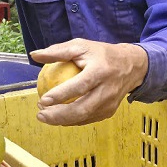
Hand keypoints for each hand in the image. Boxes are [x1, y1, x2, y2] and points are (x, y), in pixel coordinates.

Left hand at [31, 39, 147, 125]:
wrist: (132, 66)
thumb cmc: (101, 54)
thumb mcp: (81, 46)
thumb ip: (58, 51)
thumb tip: (34, 55)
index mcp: (101, 71)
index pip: (80, 86)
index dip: (61, 95)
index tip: (43, 100)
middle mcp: (107, 89)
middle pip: (82, 108)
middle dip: (59, 115)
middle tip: (40, 114)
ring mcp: (110, 103)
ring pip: (84, 117)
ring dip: (62, 120)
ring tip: (45, 116)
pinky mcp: (109, 111)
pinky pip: (87, 119)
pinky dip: (72, 120)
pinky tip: (58, 117)